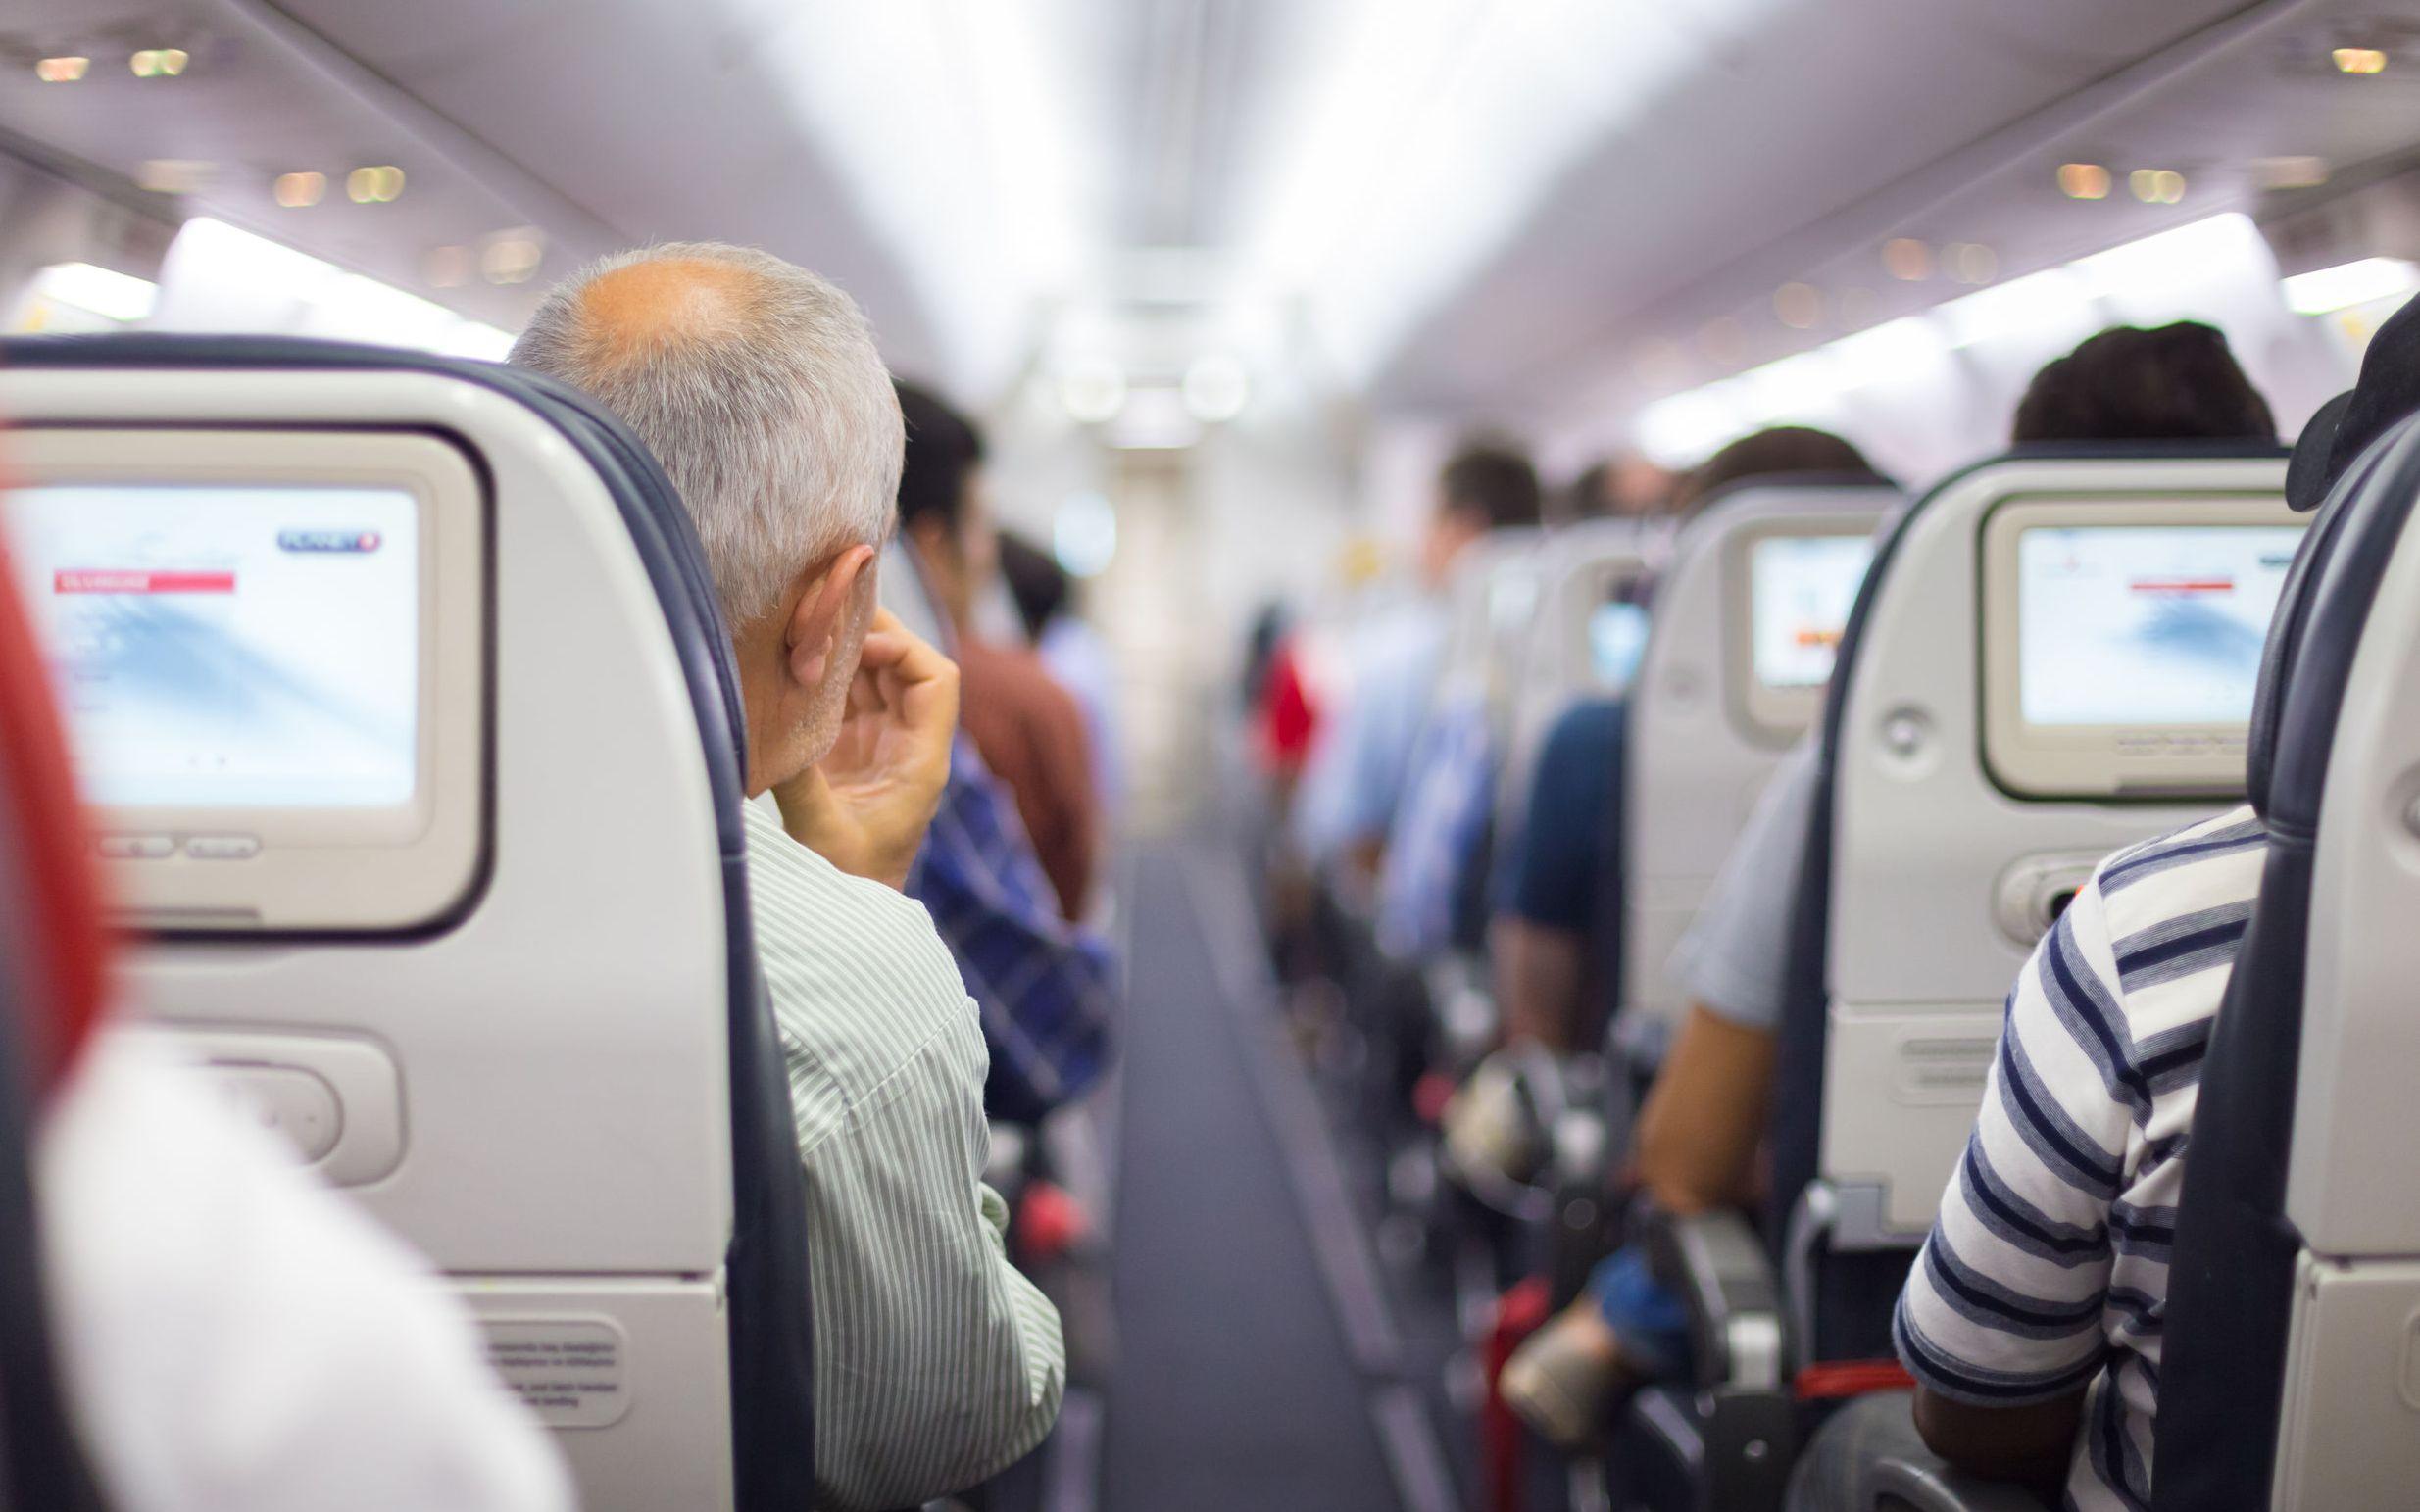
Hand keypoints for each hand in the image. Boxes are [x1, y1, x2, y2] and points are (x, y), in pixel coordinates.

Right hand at [772, 610, 958, 889]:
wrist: (843, 919)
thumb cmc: (846, 887)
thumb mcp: (822, 834)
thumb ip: (799, 782)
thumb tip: (768, 727)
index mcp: (921, 762)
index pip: (937, 680)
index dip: (904, 649)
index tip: (858, 645)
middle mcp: (907, 745)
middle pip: (904, 667)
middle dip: (870, 635)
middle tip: (824, 612)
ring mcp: (878, 746)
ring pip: (872, 677)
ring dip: (843, 652)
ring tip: (804, 626)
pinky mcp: (848, 752)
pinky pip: (843, 698)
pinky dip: (823, 676)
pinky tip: (793, 659)